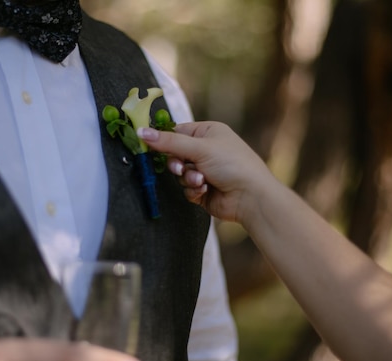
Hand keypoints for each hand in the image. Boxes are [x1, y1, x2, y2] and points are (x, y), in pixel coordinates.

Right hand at [138, 121, 275, 224]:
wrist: (250, 197)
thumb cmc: (233, 165)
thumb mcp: (199, 148)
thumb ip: (168, 142)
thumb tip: (141, 131)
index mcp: (208, 132)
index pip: (177, 132)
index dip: (164, 140)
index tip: (151, 146)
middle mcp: (206, 150)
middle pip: (175, 155)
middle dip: (178, 164)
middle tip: (181, 168)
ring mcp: (205, 170)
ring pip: (179, 174)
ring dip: (188, 178)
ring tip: (202, 181)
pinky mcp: (203, 189)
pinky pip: (186, 188)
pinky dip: (193, 190)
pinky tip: (206, 190)